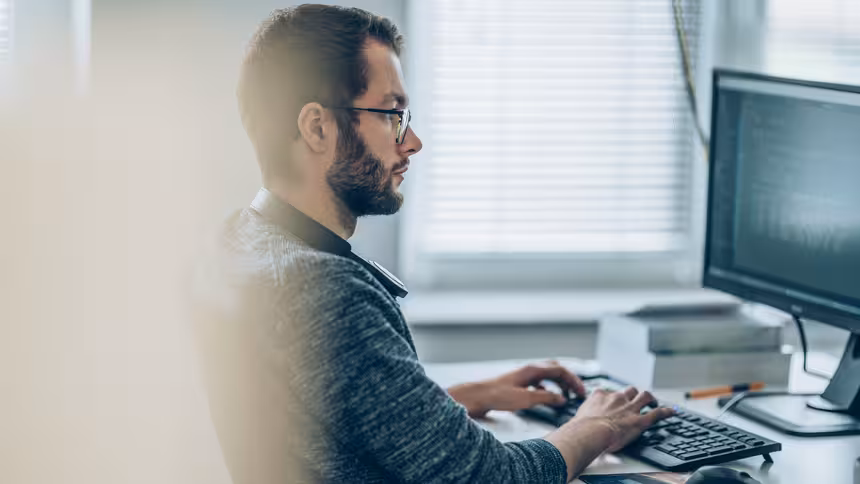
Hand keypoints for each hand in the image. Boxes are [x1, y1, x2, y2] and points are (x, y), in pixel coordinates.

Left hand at [447, 361, 586, 418]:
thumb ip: (546, 398)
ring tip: (566, 395)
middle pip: (555, 370)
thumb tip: (561, 398)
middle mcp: (530, 369)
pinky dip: (547, 388)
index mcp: (533, 369)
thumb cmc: (498, 396)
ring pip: (547, 376)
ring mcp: (524, 375)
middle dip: (568, 380)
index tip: (581, 392)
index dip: (574, 381)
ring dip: (559, 384)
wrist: (478, 396)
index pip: (560, 370)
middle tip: (577, 392)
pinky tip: (547, 397)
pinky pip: (538, 382)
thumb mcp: (526, 399)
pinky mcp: (518, 383)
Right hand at [572, 386, 673, 452]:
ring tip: (654, 401)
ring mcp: (630, 408)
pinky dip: (666, 412)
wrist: (590, 432)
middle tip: (635, 399)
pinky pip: (657, 413)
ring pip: (645, 396)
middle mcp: (617, 398)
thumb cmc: (581, 428)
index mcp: (601, 396)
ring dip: (650, 398)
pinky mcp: (640, 421)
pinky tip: (672, 412)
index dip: (612, 397)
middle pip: (629, 390)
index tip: (613, 401)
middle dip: (633, 394)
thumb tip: (577, 424)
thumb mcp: (579, 416)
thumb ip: (583, 415)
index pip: (608, 392)